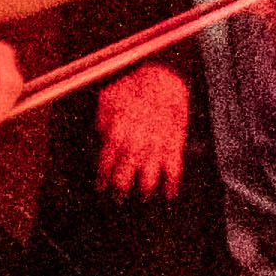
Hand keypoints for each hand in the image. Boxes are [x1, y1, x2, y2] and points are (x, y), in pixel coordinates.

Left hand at [92, 64, 189, 194]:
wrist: (164, 79)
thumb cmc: (133, 86)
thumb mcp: (107, 98)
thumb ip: (102, 121)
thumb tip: (102, 137)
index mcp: (116, 135)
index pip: (106, 165)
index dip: (103, 178)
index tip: (101, 186)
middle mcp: (135, 146)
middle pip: (123, 179)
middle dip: (120, 190)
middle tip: (119, 196)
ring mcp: (155, 148)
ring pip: (147, 181)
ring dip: (143, 190)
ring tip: (142, 195)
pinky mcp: (174, 147)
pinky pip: (173, 173)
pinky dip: (171, 186)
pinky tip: (169, 193)